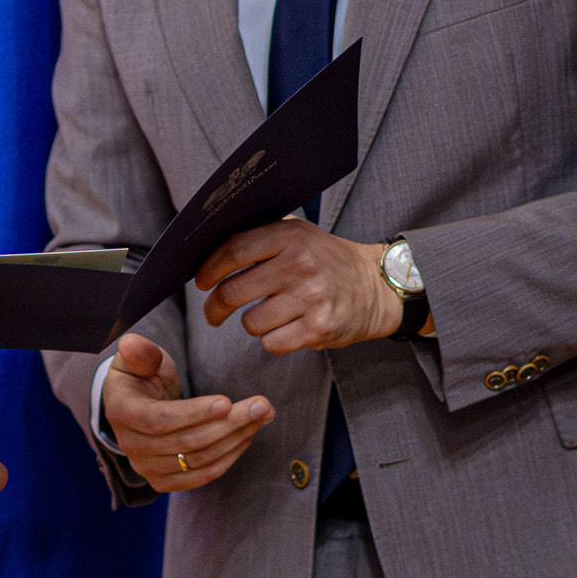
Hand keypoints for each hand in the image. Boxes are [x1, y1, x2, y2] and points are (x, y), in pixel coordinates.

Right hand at [100, 333, 272, 491]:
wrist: (137, 406)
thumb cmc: (142, 375)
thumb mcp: (139, 357)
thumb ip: (140, 352)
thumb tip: (132, 344)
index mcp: (121, 412)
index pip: (160, 420)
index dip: (194, 413)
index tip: (227, 401)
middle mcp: (130, 447)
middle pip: (187, 442)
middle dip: (229, 424)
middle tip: (261, 405)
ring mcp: (147, 468)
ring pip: (200, 460)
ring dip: (236, 439)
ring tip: (262, 416)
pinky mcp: (165, 482)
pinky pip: (204, 475)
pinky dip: (229, 456)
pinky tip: (248, 435)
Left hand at [193, 219, 400, 350]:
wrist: (376, 286)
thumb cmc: (325, 260)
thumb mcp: (298, 234)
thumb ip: (259, 237)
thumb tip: (206, 250)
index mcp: (291, 236)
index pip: (234, 250)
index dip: (209, 269)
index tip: (201, 281)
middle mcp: (300, 265)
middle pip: (234, 291)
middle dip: (215, 307)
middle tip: (213, 312)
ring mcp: (311, 298)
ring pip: (250, 322)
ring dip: (251, 323)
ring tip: (267, 315)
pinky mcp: (319, 329)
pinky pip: (271, 343)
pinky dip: (272, 340)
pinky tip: (285, 328)